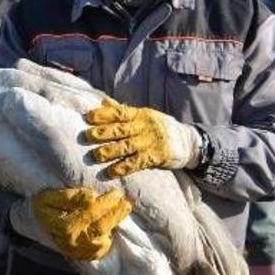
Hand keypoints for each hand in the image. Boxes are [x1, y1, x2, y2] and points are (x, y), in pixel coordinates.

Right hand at [31, 187, 131, 260]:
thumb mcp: (48, 197)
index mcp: (65, 226)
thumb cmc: (42, 207)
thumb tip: (91, 197)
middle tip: (125, 202)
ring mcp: (78, 251)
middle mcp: (73, 241)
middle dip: (116, 213)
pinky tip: (112, 226)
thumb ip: (68, 196)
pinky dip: (108, 239)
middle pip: (101, 227)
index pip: (91, 213)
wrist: (33, 224)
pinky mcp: (82, 256)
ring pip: (103, 240)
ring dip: (115, 224)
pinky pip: (100, 250)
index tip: (116, 193)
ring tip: (123, 210)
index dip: (106, 203)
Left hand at [84, 98, 201, 177]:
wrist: (188, 141)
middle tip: (86, 136)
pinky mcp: (155, 157)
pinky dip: (122, 168)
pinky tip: (110, 172)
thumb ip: (124, 111)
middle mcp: (144, 127)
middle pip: (120, 130)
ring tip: (95, 156)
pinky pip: (136, 163)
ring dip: (109, 151)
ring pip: (126, 146)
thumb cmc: (159, 127)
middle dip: (102, 133)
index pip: (119, 112)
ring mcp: (150, 142)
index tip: (88, 117)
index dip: (103, 115)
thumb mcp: (144, 115)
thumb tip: (103, 102)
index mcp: (140, 115)